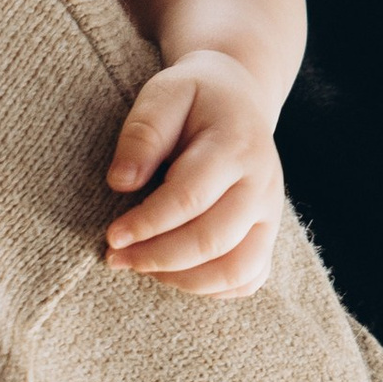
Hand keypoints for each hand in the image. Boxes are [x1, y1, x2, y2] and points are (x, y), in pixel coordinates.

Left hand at [103, 50, 283, 292]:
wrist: (238, 99)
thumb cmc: (194, 97)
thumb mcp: (165, 94)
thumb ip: (143, 132)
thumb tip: (121, 182)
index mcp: (236, 145)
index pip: (190, 197)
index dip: (147, 224)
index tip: (111, 236)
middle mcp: (262, 183)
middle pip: (213, 240)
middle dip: (158, 257)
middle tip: (116, 257)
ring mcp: (271, 213)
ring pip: (237, 269)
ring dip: (183, 280)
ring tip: (143, 267)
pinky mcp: (268, 234)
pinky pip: (248, 279)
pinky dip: (211, 288)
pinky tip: (173, 273)